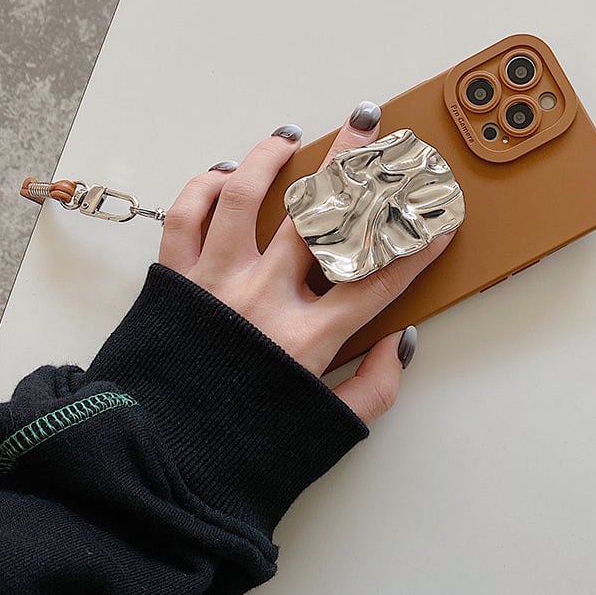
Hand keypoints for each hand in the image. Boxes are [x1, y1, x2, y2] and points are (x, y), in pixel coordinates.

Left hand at [157, 103, 454, 423]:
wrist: (156, 466)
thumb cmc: (242, 447)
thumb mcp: (323, 430)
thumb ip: (373, 389)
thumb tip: (402, 341)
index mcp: (308, 339)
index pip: (379, 279)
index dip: (416, 246)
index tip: (439, 219)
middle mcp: (264, 299)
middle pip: (320, 218)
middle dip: (354, 167)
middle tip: (371, 128)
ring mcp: (215, 283)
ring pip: (246, 198)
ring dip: (270, 157)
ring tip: (290, 135)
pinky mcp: (172, 279)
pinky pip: (185, 216)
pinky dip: (204, 187)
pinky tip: (226, 175)